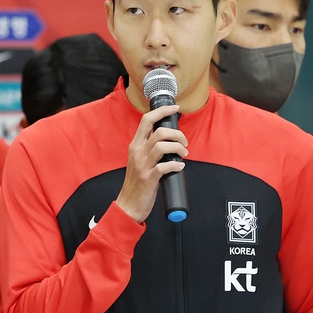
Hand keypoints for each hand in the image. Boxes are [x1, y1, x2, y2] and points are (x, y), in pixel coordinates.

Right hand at [115, 104, 187, 222]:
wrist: (129, 204)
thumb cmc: (137, 183)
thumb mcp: (139, 161)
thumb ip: (150, 150)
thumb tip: (169, 141)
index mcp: (135, 146)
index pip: (146, 120)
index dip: (162, 111)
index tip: (175, 108)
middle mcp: (137, 152)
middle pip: (159, 131)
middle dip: (177, 134)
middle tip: (184, 143)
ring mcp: (142, 165)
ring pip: (163, 146)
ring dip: (178, 148)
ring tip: (183, 155)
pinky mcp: (148, 178)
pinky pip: (165, 167)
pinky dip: (176, 165)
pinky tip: (180, 167)